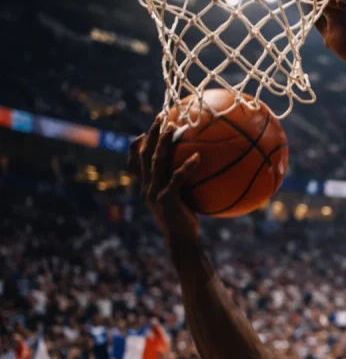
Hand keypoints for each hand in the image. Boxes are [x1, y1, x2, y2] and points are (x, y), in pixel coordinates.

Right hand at [129, 117, 201, 245]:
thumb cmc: (184, 220)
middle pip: (144, 154)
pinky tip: (198, 157)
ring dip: (164, 143)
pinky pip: (177, 179)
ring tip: (174, 128)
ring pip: (156, 162)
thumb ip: (179, 185)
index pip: (135, 162)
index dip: (136, 145)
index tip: (144, 131)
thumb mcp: (179, 200)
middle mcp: (146, 187)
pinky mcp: (167, 199)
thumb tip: (195, 169)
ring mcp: (155, 193)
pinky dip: (186, 166)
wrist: (181, 241)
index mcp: (146, 186)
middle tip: (161, 116)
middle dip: (151, 134)